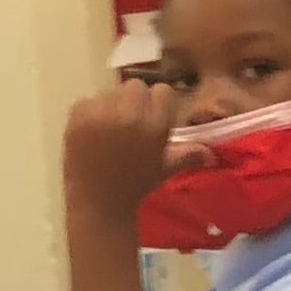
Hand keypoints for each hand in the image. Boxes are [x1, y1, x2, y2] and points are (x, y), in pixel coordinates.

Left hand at [64, 79, 186, 223]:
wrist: (99, 203)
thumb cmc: (135, 186)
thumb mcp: (165, 169)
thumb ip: (188, 155)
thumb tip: (212, 154)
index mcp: (155, 125)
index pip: (162, 91)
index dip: (157, 104)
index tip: (151, 119)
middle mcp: (130, 115)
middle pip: (135, 86)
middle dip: (133, 102)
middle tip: (127, 124)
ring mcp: (102, 115)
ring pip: (109, 93)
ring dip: (110, 107)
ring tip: (107, 132)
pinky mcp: (78, 118)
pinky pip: (86, 102)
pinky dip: (88, 114)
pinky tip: (91, 134)